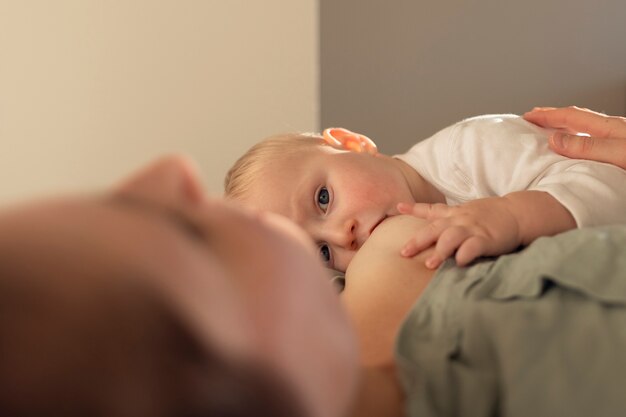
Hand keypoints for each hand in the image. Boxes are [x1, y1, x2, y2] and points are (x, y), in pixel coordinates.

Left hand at [397, 198, 521, 268]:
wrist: (518, 213)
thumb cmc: (490, 215)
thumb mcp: (465, 211)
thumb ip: (446, 216)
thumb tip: (427, 224)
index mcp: (454, 214)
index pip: (430, 210)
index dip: (413, 208)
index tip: (398, 207)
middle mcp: (460, 220)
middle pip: (434, 229)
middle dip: (417, 241)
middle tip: (404, 253)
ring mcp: (473, 229)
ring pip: (451, 237)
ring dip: (440, 251)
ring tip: (429, 264)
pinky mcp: (487, 239)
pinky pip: (474, 246)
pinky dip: (465, 254)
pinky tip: (459, 263)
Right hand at [523, 106, 625, 168]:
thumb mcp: (618, 153)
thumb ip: (588, 147)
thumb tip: (554, 139)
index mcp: (609, 127)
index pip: (571, 116)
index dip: (547, 116)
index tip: (527, 117)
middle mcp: (613, 130)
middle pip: (576, 117)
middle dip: (552, 116)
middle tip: (533, 117)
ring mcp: (618, 138)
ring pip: (583, 127)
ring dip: (563, 126)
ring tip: (549, 129)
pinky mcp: (620, 151)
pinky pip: (591, 138)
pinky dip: (576, 138)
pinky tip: (575, 145)